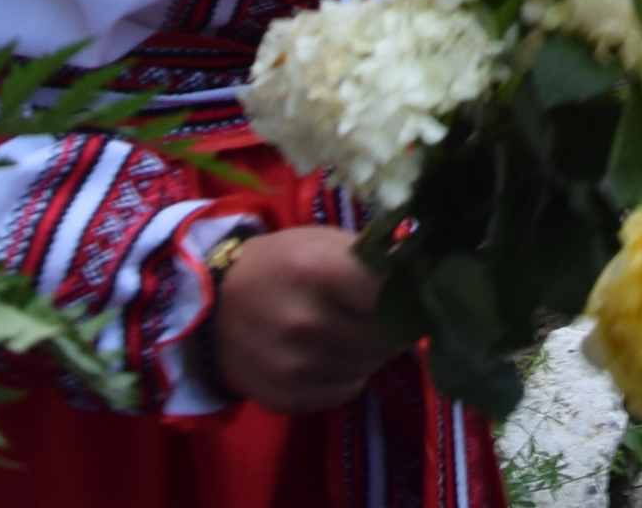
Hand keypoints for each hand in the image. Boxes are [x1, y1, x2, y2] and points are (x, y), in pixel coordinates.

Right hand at [207, 226, 396, 412]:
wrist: (212, 309)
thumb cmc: (281, 264)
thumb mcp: (325, 242)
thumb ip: (375, 261)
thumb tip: (428, 278)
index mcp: (319, 270)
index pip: (393, 292)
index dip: (409, 293)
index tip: (411, 289)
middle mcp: (306, 322)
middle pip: (388, 335)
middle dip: (392, 323)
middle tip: (374, 309)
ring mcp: (294, 367)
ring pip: (372, 365)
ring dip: (371, 349)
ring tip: (345, 328)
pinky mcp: (286, 399)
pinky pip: (348, 390)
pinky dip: (348, 373)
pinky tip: (328, 352)